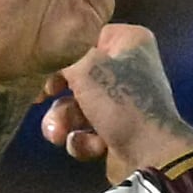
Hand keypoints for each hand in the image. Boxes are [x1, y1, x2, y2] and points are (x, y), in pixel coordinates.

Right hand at [38, 24, 192, 181]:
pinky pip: (88, 131)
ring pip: (77, 107)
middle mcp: (128, 67)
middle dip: (58, 97)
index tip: (40, 70)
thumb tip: (50, 53)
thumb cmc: (120, 101)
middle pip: (76, 76)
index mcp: (129, 41)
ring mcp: (123, 101)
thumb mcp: (85, 68)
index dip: (61, 55)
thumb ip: (62, 56)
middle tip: (41, 100)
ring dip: (63, 122)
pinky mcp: (118, 130)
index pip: (84, 37)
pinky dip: (84, 141)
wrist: (151, 155)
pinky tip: (93, 147)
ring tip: (58, 135)